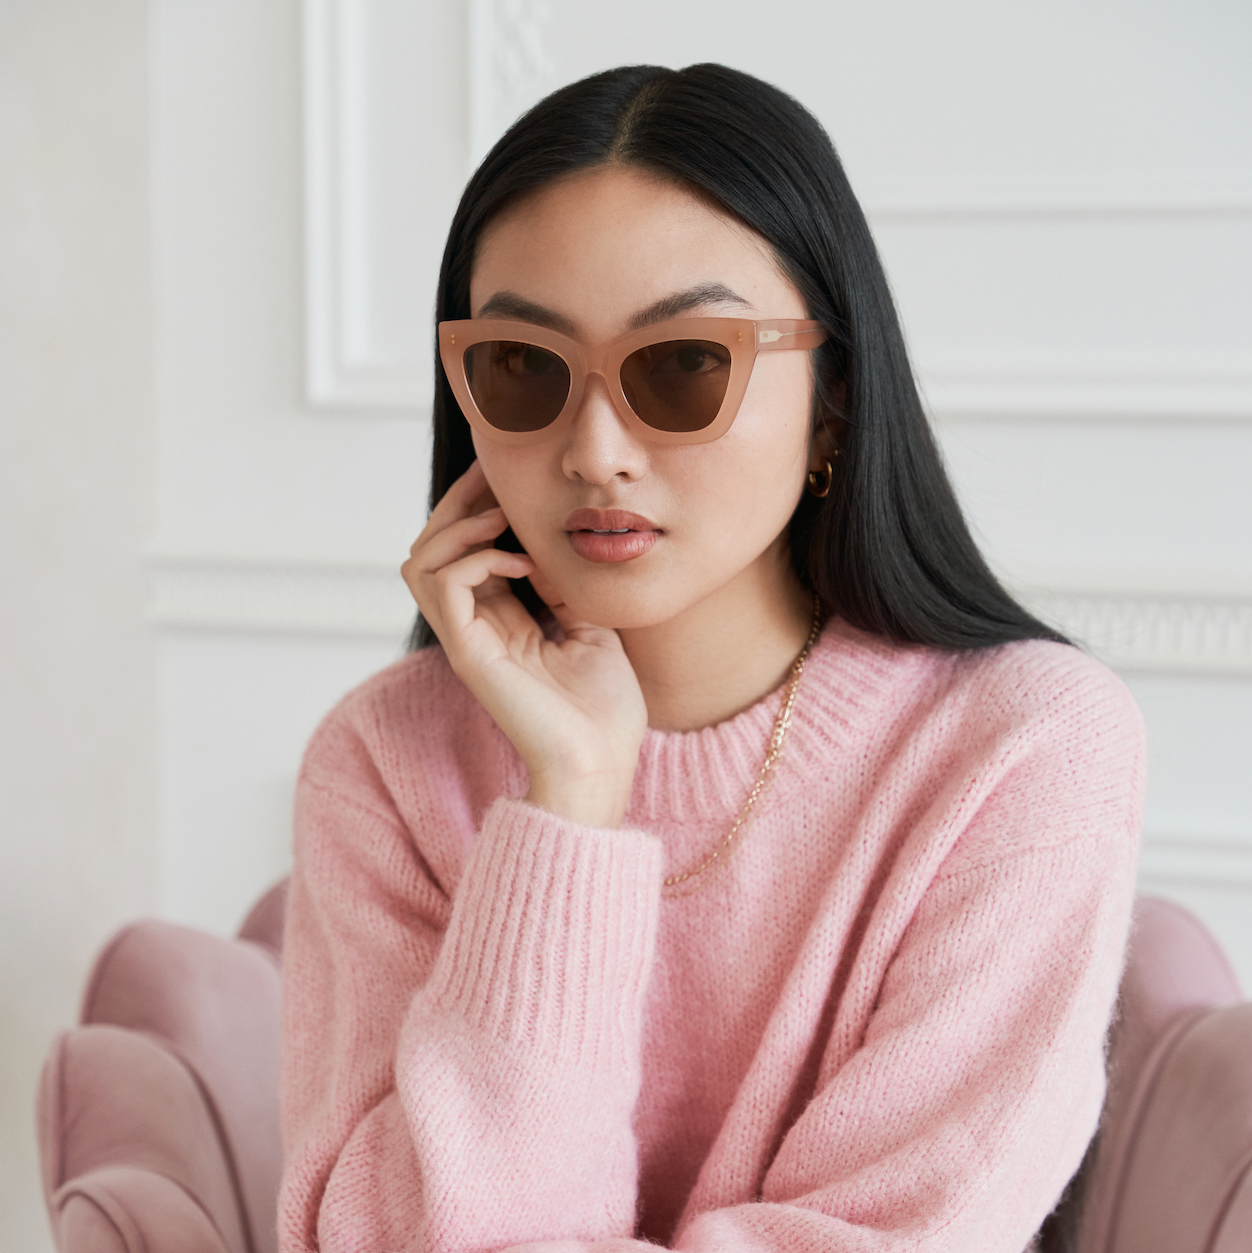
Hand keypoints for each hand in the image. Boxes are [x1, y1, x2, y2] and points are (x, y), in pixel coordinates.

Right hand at [401, 462, 646, 827]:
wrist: (602, 764)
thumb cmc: (604, 710)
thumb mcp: (591, 627)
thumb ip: (566, 587)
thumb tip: (557, 541)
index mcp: (500, 621)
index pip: (466, 549)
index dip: (479, 506)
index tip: (511, 477)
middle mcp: (474, 627)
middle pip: (431, 546)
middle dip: (460, 502)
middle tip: (495, 478)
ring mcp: (468, 640)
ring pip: (419, 560)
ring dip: (458, 525)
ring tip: (502, 518)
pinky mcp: (470, 654)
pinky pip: (444, 585)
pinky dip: (477, 558)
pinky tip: (522, 562)